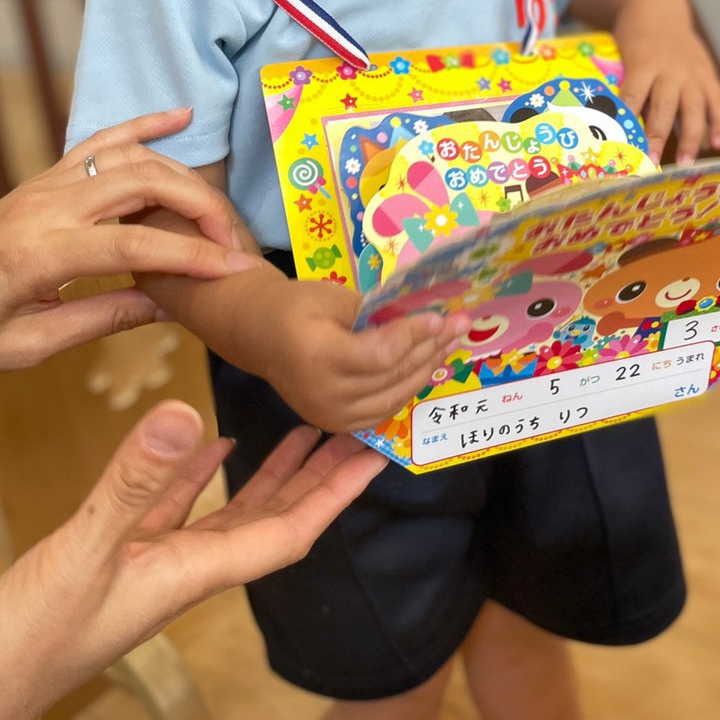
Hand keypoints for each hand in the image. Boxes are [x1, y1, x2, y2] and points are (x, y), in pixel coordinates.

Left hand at [0, 109, 256, 377]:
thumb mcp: (27, 347)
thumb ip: (101, 319)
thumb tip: (168, 305)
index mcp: (38, 255)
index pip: (135, 243)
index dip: (193, 255)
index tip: (235, 269)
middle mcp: (44, 207)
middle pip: (144, 185)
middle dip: (200, 207)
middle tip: (233, 241)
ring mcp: (43, 185)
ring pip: (129, 158)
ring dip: (181, 174)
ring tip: (219, 205)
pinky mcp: (42, 179)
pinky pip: (99, 141)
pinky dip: (142, 125)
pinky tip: (180, 117)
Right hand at [0, 401, 384, 719]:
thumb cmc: (26, 644)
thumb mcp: (82, 554)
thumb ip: (134, 484)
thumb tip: (189, 414)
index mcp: (192, 574)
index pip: (287, 531)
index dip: (334, 493)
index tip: (375, 455)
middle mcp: (182, 570)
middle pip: (270, 518)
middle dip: (317, 475)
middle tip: (354, 426)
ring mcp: (146, 565)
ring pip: (225, 510)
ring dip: (267, 472)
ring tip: (299, 428)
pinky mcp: (110, 557)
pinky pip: (170, 508)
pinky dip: (195, 475)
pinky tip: (208, 445)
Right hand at [263, 274, 469, 432]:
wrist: (259, 336)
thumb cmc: (294, 306)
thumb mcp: (333, 296)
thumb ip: (375, 311)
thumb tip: (422, 317)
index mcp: (318, 357)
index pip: (380, 354)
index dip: (414, 336)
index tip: (441, 317)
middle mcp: (325, 395)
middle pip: (392, 376)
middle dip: (431, 348)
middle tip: (460, 324)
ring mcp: (330, 415)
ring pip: (394, 396)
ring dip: (427, 368)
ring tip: (451, 342)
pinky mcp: (337, 423)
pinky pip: (384, 409)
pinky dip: (408, 387)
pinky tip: (427, 364)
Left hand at [615, 0, 719, 164]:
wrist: (658, 9)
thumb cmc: (633, 41)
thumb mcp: (622, 59)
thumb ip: (626, 90)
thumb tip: (619, 130)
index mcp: (642, 64)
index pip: (632, 99)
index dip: (627, 125)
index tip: (622, 147)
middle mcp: (670, 69)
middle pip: (664, 107)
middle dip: (657, 137)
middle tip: (651, 162)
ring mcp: (692, 72)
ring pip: (694, 108)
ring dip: (691, 137)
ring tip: (685, 163)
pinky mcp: (708, 73)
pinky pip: (717, 101)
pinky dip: (718, 122)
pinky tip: (716, 144)